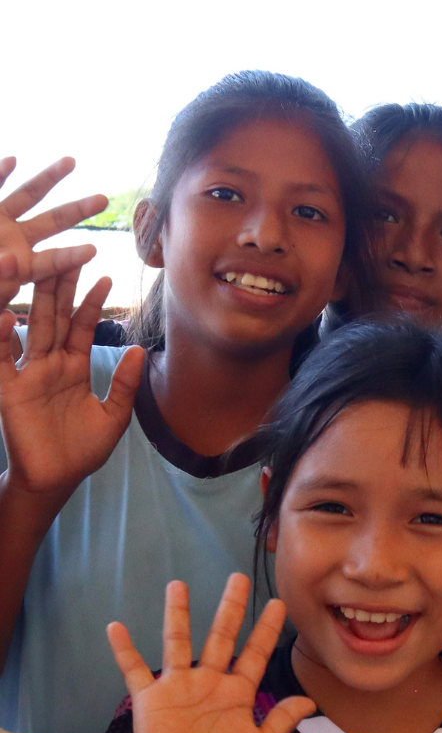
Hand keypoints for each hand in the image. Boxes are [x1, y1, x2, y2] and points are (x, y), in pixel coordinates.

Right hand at [0, 157, 107, 310]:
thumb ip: (0, 281)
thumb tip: (10, 263)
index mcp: (21, 266)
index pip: (50, 262)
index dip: (70, 257)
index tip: (94, 251)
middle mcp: (14, 240)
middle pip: (52, 222)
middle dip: (77, 210)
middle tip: (104, 199)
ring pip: (26, 195)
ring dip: (47, 179)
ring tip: (71, 162)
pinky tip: (14, 160)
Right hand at [0, 266, 142, 496]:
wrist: (57, 479)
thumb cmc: (84, 450)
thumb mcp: (113, 416)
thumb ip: (124, 384)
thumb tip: (138, 350)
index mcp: (74, 367)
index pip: (82, 327)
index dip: (91, 302)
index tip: (104, 275)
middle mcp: (49, 364)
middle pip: (55, 318)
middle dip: (60, 287)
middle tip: (67, 253)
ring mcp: (28, 373)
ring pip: (31, 329)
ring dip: (32, 299)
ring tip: (35, 268)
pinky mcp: (9, 389)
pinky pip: (3, 359)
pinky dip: (2, 337)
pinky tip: (5, 315)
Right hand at [107, 574, 315, 732]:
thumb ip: (281, 722)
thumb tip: (310, 701)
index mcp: (237, 692)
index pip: (255, 653)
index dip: (266, 629)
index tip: (278, 603)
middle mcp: (210, 682)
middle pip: (222, 636)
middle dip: (231, 607)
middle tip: (239, 577)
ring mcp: (179, 687)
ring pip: (179, 642)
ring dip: (178, 614)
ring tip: (178, 585)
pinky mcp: (151, 699)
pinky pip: (134, 670)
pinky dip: (124, 650)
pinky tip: (115, 627)